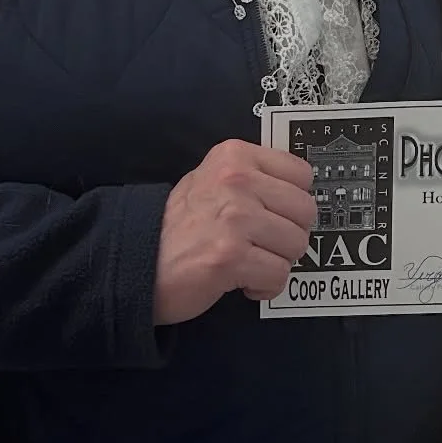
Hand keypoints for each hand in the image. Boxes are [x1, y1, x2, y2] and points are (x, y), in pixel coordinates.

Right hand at [155, 140, 316, 324]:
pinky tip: (243, 281)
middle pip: (305, 211)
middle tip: (263, 244)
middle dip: (289, 235)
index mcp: (235, 156)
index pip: (302, 174)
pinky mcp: (231, 256)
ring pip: (296, 244)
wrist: (136, 261)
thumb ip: (253, 176)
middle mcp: (237, 180)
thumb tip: (300, 189)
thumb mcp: (211, 179)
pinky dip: (265, 286)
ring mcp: (235, 218)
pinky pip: (279, 274)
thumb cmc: (179, 226)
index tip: (276, 216)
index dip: (293, 202)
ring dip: (277, 261)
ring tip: (249, 261)